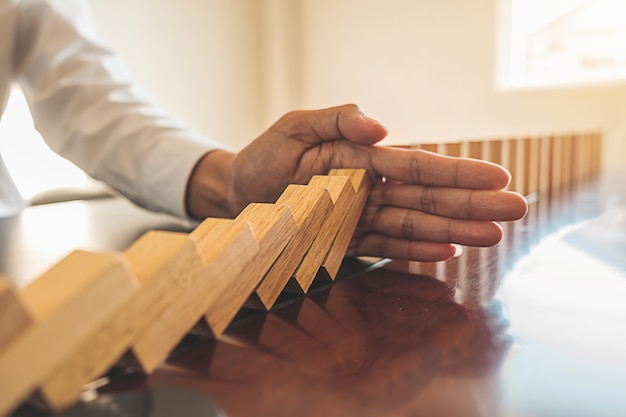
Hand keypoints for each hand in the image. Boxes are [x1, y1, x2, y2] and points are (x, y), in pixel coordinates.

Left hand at [186, 104, 527, 261]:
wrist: (237, 193)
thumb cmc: (266, 157)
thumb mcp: (295, 127)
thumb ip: (336, 119)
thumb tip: (382, 126)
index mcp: (362, 158)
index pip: (417, 166)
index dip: (457, 173)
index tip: (497, 177)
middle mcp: (369, 189)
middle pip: (427, 198)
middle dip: (471, 204)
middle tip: (517, 210)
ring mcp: (361, 218)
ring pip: (414, 225)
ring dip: (453, 231)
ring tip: (492, 235)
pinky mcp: (345, 242)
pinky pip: (384, 248)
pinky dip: (414, 252)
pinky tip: (447, 252)